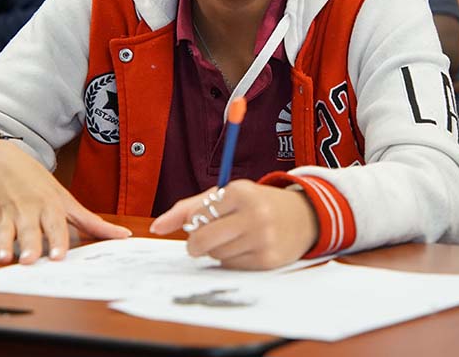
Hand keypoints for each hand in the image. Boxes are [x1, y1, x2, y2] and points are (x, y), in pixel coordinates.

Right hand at [0, 139, 130, 263]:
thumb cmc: (37, 184)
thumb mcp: (66, 199)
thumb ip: (93, 222)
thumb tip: (124, 236)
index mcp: (49, 207)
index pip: (54, 226)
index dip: (56, 241)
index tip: (58, 257)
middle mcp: (27, 212)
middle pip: (28, 231)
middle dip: (28, 245)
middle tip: (29, 261)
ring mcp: (4, 216)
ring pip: (3, 233)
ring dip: (1, 245)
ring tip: (2, 259)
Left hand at [150, 179, 318, 269]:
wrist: (303, 216)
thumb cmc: (255, 204)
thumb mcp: (226, 196)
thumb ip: (188, 208)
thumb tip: (156, 227)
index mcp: (240, 191)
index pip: (198, 215)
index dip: (196, 222)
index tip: (205, 220)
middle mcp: (254, 214)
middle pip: (203, 240)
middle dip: (196, 244)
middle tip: (200, 242)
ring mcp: (262, 238)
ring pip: (216, 255)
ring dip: (216, 251)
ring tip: (232, 239)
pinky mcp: (268, 260)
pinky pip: (232, 266)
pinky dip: (232, 260)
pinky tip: (245, 248)